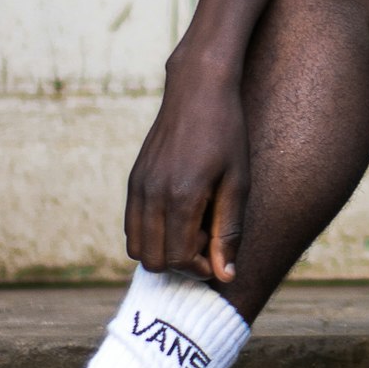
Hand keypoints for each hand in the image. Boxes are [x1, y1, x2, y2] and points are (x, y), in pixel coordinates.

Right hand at [124, 61, 249, 284]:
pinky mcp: (134, 180)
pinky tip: (177, 216)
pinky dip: (150, 234)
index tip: (218, 255)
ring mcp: (138, 187)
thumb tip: (225, 276)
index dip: (200, 267)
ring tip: (191, 228)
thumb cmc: (226, 135)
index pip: (178, 259)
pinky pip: (131, 226)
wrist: (198, 91)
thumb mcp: (238, 183)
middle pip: (152, 260)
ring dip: (162, 250)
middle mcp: (152, 194)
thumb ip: (228, 232)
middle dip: (180, 263)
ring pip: (136, 247)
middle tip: (205, 241)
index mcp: (181, 197)